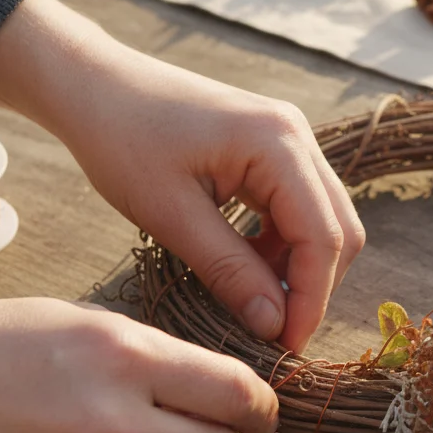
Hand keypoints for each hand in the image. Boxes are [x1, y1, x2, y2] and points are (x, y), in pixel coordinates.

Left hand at [0, 0, 364, 350]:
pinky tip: (247, 266)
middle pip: (338, 228)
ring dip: (298, 266)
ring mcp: (289, 137)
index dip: (311, 298)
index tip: (285, 347)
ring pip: (323, 219)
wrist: (94, 85)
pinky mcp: (273, 146)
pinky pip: (299, 204)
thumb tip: (273, 325)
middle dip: (313, 286)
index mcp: (278, 143)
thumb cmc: (122, 140)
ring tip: (256, 303)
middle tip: (275, 334)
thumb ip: (229, 271)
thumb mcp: (171, 215)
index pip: (323, 236)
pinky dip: (282, 243)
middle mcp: (297, 135)